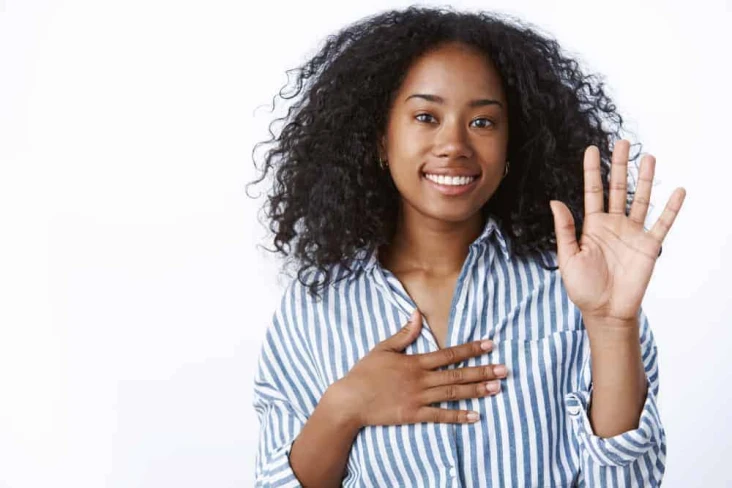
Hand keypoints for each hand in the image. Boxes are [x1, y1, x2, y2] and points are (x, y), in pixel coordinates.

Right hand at [330, 309, 506, 428]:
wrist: (350, 400)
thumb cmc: (364, 373)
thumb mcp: (382, 348)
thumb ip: (404, 333)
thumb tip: (417, 314)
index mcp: (415, 362)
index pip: (449, 353)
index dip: (471, 349)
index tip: (490, 344)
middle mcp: (421, 379)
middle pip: (457, 374)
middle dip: (482, 371)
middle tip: (504, 370)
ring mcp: (418, 398)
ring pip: (453, 393)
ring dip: (476, 391)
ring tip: (497, 388)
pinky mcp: (413, 415)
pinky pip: (440, 416)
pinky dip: (458, 416)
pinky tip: (475, 416)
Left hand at [549, 140, 685, 323]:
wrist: (604, 311)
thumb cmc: (582, 287)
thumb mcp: (567, 257)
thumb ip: (565, 229)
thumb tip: (555, 201)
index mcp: (592, 225)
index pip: (592, 191)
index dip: (592, 170)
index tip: (592, 149)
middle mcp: (613, 224)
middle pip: (618, 188)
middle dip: (620, 166)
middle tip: (622, 142)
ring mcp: (632, 233)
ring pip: (640, 200)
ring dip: (645, 179)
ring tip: (648, 157)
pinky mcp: (649, 246)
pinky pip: (662, 223)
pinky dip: (671, 208)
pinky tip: (678, 191)